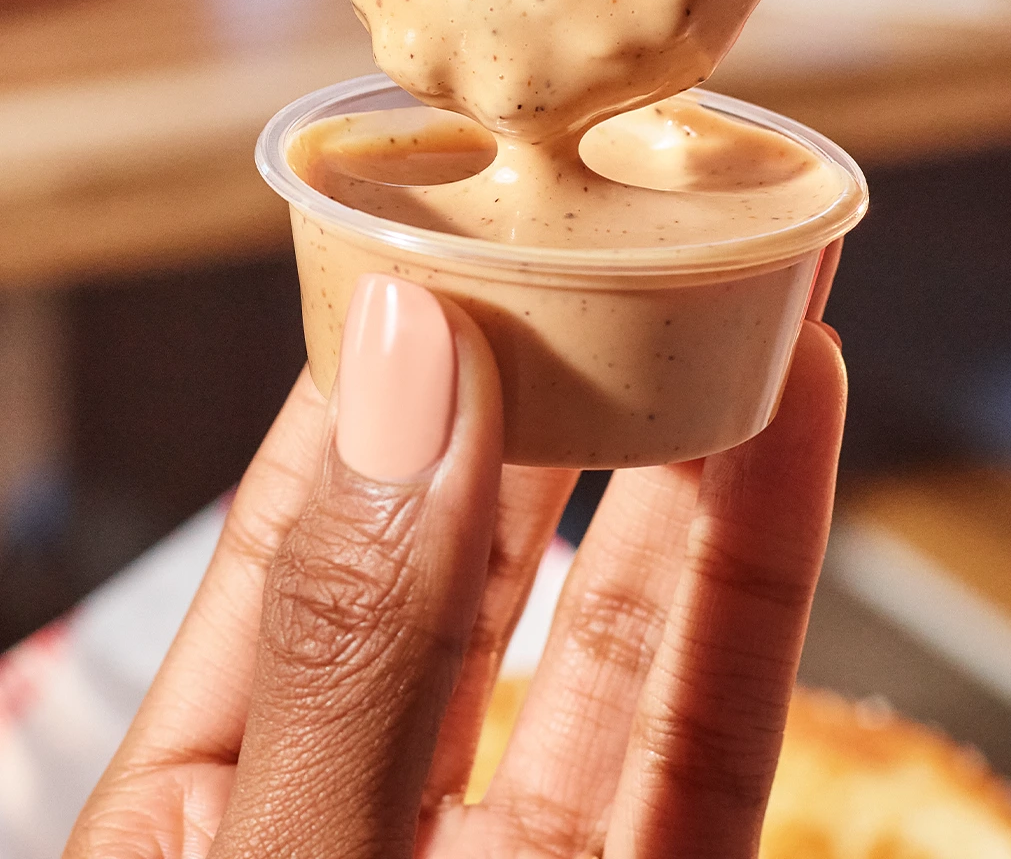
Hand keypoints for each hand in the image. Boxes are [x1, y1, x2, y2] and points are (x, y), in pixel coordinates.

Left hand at [64, 278, 845, 858]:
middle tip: (624, 215)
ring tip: (739, 272)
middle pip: (470, 545)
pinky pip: (720, 719)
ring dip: (690, 436)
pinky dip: (765, 564)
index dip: (385, 361)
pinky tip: (799, 425)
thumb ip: (363, 643)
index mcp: (207, 813)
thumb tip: (416, 359)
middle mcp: (370, 815)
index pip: (298, 528)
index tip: (462, 221)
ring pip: (615, 618)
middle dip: (555, 368)